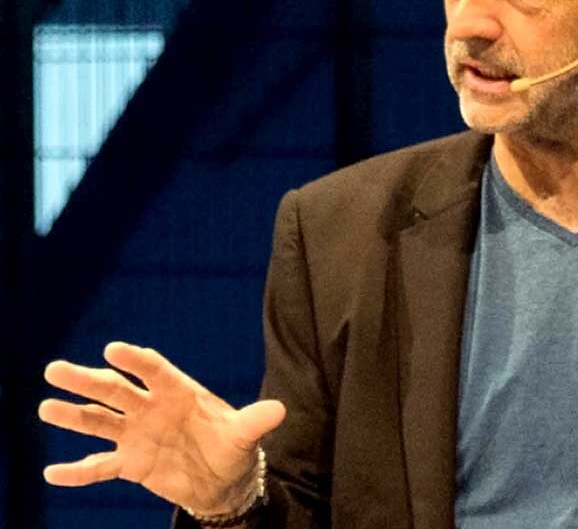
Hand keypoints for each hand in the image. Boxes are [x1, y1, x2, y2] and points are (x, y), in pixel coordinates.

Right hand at [38, 341, 285, 513]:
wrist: (223, 480)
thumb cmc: (233, 447)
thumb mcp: (245, 435)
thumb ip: (255, 421)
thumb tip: (279, 410)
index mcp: (179, 392)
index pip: (153, 370)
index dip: (134, 360)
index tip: (112, 350)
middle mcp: (152, 408)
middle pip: (114, 390)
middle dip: (86, 380)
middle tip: (54, 370)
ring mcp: (137, 435)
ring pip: (99, 421)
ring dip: (73, 415)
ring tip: (46, 408)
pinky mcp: (130, 465)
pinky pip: (99, 468)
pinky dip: (77, 472)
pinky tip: (51, 473)